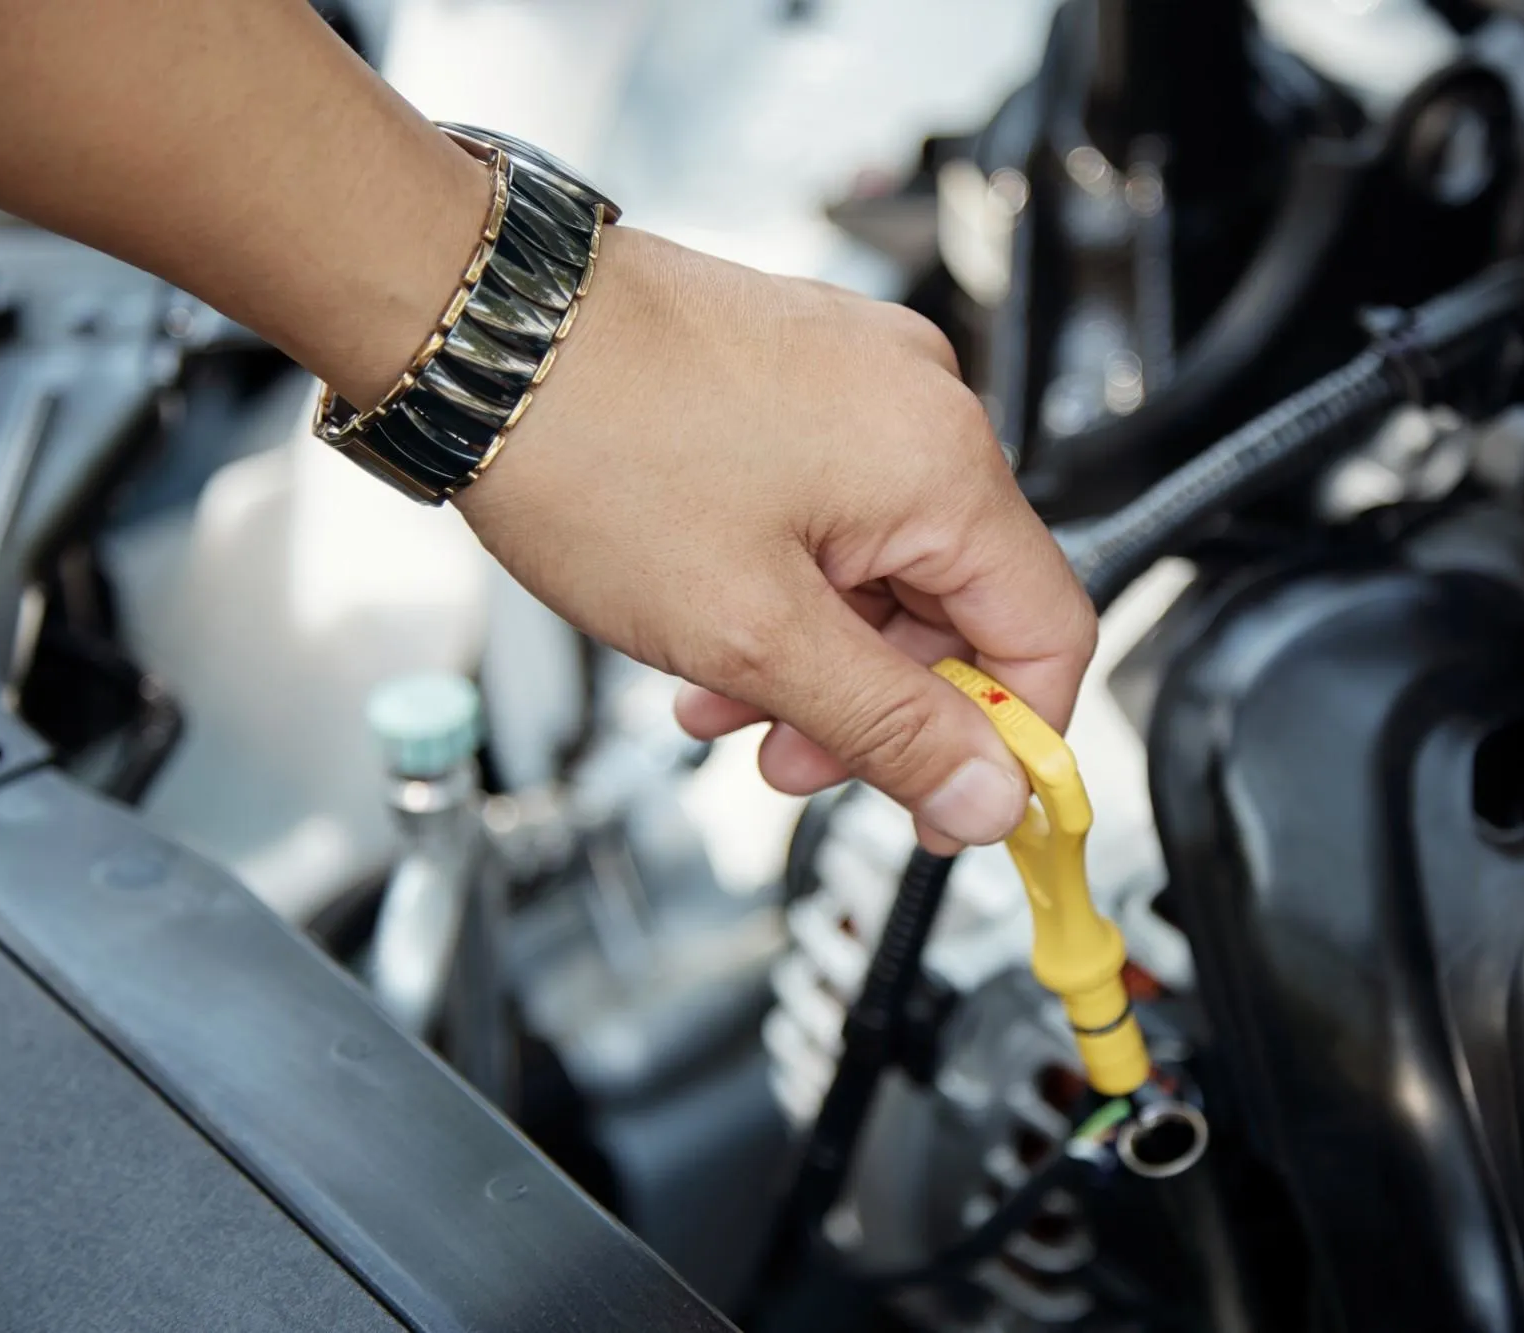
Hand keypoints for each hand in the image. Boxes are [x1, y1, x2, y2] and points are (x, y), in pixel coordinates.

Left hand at [456, 227, 1096, 848]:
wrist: (477, 330)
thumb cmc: (594, 448)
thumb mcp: (753, 633)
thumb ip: (887, 726)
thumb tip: (989, 795)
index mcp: (941, 463)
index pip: (1047, 634)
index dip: (1007, 744)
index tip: (954, 811)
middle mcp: (920, 407)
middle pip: (959, 607)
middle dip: (877, 704)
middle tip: (787, 759)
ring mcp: (858, 383)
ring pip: (885, 568)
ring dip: (815, 656)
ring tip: (716, 696)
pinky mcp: (800, 378)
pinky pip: (833, 511)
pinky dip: (786, 586)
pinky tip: (707, 628)